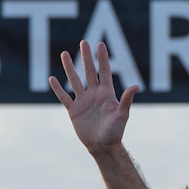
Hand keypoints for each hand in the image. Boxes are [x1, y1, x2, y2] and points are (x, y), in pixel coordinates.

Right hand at [49, 39, 138, 153]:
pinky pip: (64, 97)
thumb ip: (127, 100)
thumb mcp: (122, 115)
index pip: (105, 71)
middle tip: (83, 42)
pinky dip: (58, 88)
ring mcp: (83, 101)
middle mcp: (94, 94)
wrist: (102, 146)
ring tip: (64, 54)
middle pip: (89, 72)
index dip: (102, 58)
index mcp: (107, 94)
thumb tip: (136, 86)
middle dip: (86, 57)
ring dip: (70, 68)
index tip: (100, 44)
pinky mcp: (74, 111)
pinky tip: (52, 78)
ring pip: (75, 81)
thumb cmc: (115, 132)